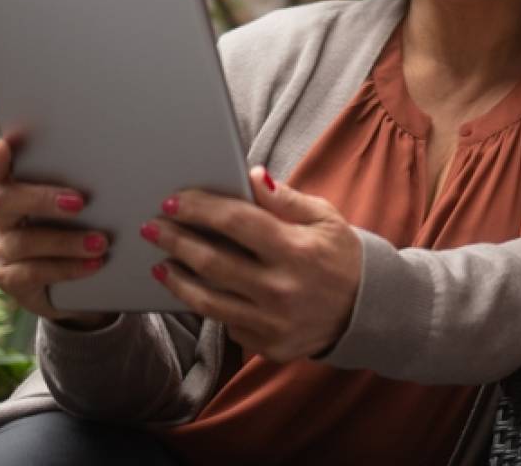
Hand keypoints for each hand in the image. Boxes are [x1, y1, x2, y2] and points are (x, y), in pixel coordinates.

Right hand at [0, 137, 113, 327]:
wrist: (86, 284)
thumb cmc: (88, 231)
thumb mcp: (90, 208)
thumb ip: (89, 187)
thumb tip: (119, 164)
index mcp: (19, 192)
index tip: (1, 146)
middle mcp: (5, 218)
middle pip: (4, 200)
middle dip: (42, 198)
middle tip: (80, 202)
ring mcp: (4, 249)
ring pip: (24, 241)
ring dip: (65, 241)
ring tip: (101, 243)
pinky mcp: (11, 279)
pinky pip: (31, 273)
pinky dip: (66, 268)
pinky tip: (93, 265)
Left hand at [142, 167, 360, 361]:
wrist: (367, 311)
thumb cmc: (342, 257)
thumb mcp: (325, 219)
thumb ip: (286, 200)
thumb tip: (251, 175)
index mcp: (297, 250)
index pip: (237, 223)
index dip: (201, 209)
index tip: (175, 200)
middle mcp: (282, 289)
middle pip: (213, 261)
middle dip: (176, 240)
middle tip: (153, 226)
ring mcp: (273, 322)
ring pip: (208, 300)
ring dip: (177, 278)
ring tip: (159, 261)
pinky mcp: (268, 345)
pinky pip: (225, 323)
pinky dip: (203, 303)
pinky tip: (189, 287)